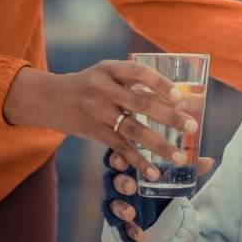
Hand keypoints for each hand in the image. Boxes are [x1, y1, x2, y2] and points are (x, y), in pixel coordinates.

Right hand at [4, 61, 198, 177]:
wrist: (49, 98)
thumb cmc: (90, 84)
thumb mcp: (107, 72)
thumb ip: (133, 80)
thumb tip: (176, 96)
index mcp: (109, 68)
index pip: (138, 72)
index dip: (159, 83)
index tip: (180, 96)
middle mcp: (103, 88)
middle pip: (140, 103)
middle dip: (168, 116)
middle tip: (191, 126)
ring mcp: (97, 112)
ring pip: (133, 130)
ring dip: (159, 145)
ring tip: (180, 157)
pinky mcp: (94, 132)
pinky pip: (120, 148)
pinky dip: (138, 161)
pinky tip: (154, 173)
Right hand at [105, 155, 215, 241]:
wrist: (154, 200)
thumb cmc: (157, 176)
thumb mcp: (171, 171)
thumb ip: (187, 166)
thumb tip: (209, 161)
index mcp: (130, 164)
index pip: (118, 158)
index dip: (117, 159)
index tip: (122, 161)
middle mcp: (120, 181)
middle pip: (115, 181)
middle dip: (121, 183)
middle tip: (131, 186)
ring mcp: (119, 200)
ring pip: (113, 203)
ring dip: (121, 207)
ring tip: (131, 212)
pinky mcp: (122, 218)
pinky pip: (122, 225)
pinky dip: (130, 230)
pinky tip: (140, 235)